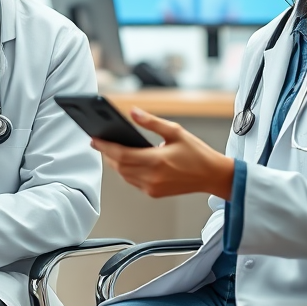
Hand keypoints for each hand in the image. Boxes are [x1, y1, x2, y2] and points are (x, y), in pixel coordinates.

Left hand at [92, 108, 233, 199]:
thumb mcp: (176, 131)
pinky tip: (126, 160)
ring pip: (124, 175)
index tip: (93, 139)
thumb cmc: (197, 153)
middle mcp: (152, 177)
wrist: (212, 176)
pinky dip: (126, 171)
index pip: (122, 155)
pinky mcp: (154, 193)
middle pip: (119, 166)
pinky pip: (133, 181)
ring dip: (116, 163)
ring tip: (110, 149)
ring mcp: (152, 187)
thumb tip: (133, 112)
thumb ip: (151, 122)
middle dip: (108, 154)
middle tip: (99, 141)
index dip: (105, 147)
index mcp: (157, 161)